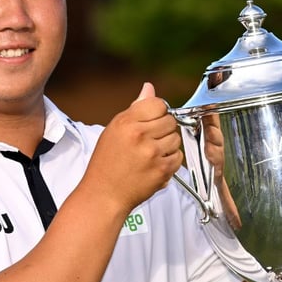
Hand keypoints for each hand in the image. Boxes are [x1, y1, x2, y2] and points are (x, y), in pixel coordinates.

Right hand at [87, 82, 182, 213]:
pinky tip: (155, 165)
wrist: (103, 194)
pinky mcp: (161, 170)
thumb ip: (136, 109)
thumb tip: (149, 87)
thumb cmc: (106, 163)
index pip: (158, 104)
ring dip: (168, 146)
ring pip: (176, 138)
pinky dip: (170, 161)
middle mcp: (139, 135)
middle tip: (150, 141)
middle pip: (170, 120)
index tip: (151, 122)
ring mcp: (152, 153)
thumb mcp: (114, 130)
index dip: (157, 113)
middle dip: (163, 130)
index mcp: (126, 122)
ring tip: (151, 154)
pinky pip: (178, 157)